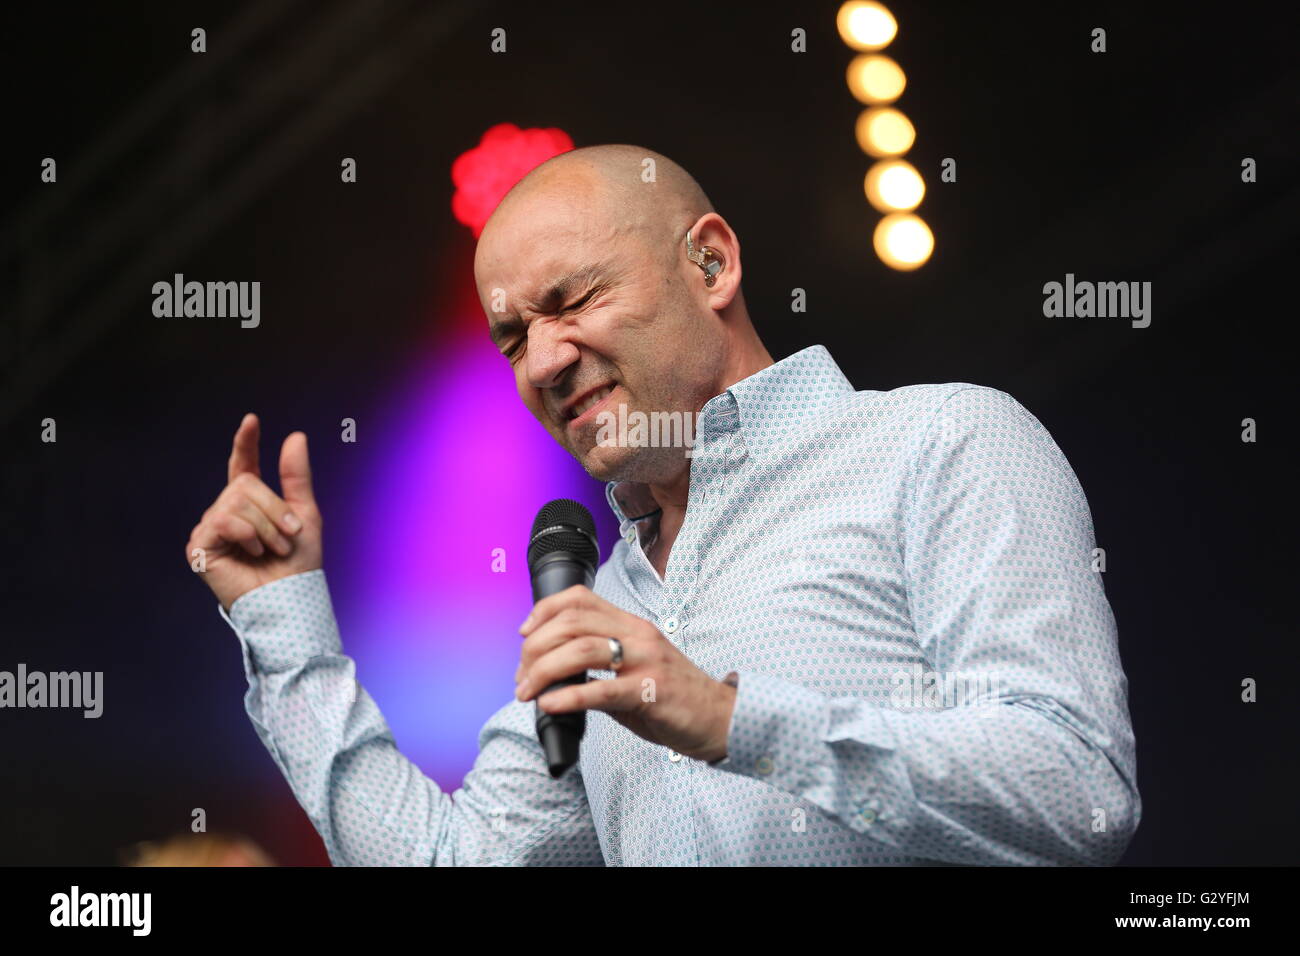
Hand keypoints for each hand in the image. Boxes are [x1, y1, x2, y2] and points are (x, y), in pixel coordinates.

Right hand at [185, 413, 322, 611]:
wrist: (290, 598)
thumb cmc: (298, 564)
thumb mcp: (305, 514)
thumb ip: (296, 477)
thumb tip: (295, 435)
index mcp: (250, 503)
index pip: (242, 465)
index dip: (245, 443)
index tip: (251, 420)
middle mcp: (226, 510)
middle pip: (245, 484)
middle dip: (275, 509)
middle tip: (287, 537)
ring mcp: (211, 527)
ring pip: (236, 501)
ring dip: (266, 526)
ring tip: (272, 549)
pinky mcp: (200, 545)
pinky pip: (224, 520)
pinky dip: (247, 534)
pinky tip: (252, 552)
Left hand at [515, 585, 736, 761]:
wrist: (718, 718)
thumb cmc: (673, 696)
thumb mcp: (634, 668)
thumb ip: (598, 667)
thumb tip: (552, 678)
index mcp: (631, 625)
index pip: (580, 598)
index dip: (544, 610)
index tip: (524, 634)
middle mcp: (638, 635)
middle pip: (572, 623)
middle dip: (535, 648)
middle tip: (521, 676)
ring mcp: (646, 661)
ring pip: (582, 650)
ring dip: (544, 671)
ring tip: (528, 692)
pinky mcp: (651, 692)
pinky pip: (602, 690)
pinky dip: (568, 697)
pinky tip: (550, 705)